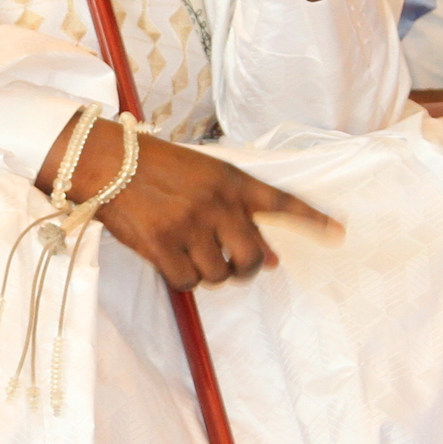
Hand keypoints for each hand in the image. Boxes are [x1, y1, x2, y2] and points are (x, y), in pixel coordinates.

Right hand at [40, 112, 340, 290]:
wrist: (104, 160)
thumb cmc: (153, 166)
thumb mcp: (203, 176)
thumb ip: (238, 213)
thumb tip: (271, 259)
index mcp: (231, 180)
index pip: (281, 203)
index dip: (312, 219)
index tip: (338, 232)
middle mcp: (217, 204)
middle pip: (252, 256)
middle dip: (246, 267)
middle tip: (235, 265)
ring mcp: (190, 226)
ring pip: (219, 274)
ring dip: (211, 273)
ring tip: (195, 256)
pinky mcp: (162, 246)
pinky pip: (188, 282)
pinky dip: (184, 280)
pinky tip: (173, 262)